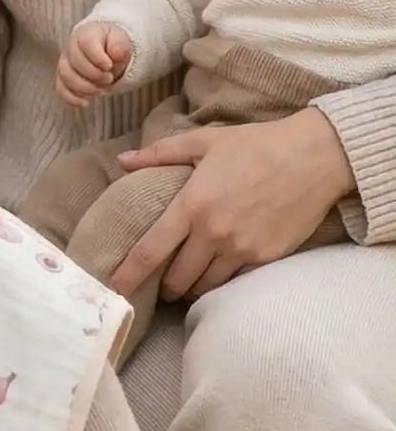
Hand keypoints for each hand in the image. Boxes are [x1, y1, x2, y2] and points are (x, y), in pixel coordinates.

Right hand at [56, 21, 132, 106]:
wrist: (106, 52)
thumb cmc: (112, 45)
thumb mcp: (122, 41)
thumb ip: (120, 46)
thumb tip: (117, 54)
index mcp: (86, 34)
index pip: (86, 42)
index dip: (97, 57)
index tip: (109, 66)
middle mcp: (71, 47)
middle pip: (74, 61)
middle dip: (94, 74)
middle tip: (109, 78)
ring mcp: (65, 63)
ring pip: (65, 76)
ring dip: (84, 87)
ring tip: (101, 90)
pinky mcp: (63, 79)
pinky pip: (60, 89)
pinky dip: (71, 98)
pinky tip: (85, 102)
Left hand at [109, 109, 354, 300]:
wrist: (315, 156)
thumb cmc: (256, 145)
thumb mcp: (203, 141)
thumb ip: (159, 154)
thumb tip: (122, 160)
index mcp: (191, 205)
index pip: (150, 251)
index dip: (128, 274)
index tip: (114, 288)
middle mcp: (214, 234)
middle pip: (178, 278)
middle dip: (165, 286)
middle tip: (159, 285)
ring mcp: (243, 249)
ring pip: (207, 285)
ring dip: (193, 287)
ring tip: (187, 282)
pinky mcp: (268, 257)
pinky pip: (237, 280)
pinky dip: (223, 281)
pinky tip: (218, 274)